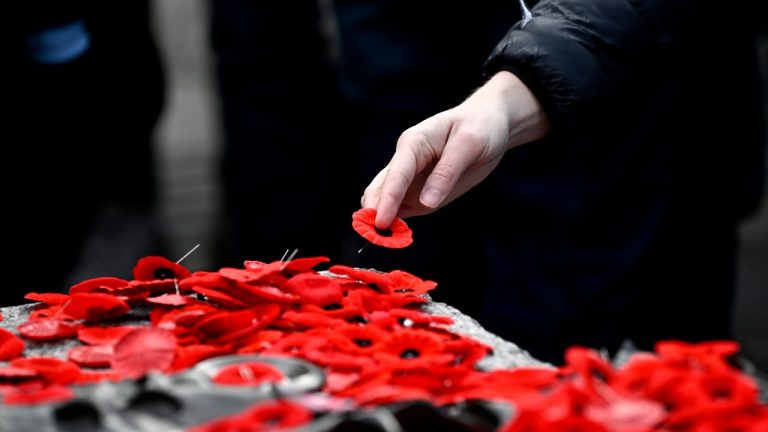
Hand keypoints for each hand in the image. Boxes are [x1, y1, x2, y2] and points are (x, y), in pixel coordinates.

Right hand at [361, 71, 550, 228]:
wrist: (488, 124)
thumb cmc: (479, 127)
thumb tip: (427, 202)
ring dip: (381, 219)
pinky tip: (395, 237)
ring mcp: (410, 178)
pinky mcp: (418, 192)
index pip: (396, 173)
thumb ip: (447, 172)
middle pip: (380, 188)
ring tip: (383, 241)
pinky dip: (394, 223)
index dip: (387, 199)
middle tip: (376, 238)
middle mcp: (405, 161)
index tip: (380, 222)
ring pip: (384, 200)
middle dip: (374, 211)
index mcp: (414, 143)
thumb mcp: (470, 144)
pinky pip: (400, 209)